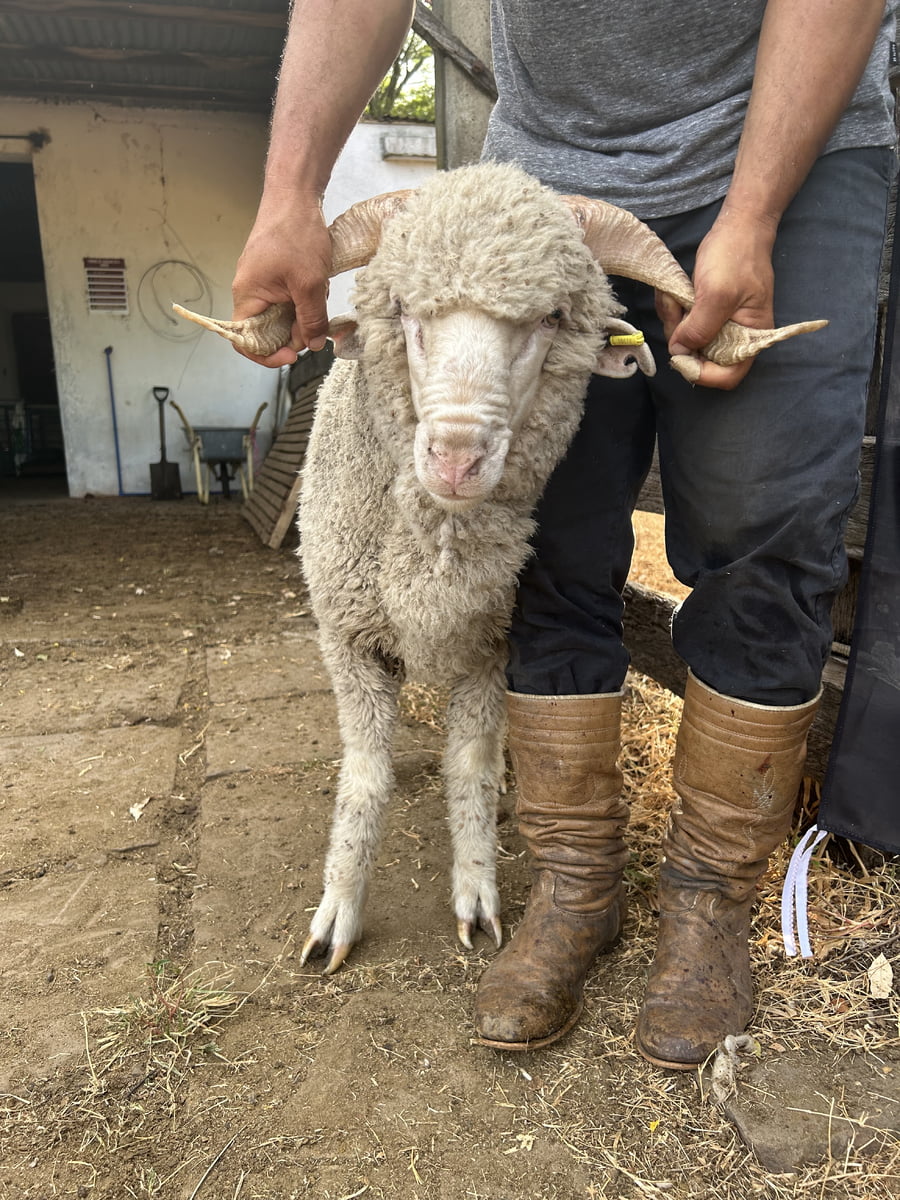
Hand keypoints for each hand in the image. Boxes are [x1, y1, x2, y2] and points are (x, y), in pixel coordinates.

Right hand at [230, 187, 333, 366]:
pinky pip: (290, 299)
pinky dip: (306, 299)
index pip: (244, 341)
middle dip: (294, 332)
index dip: (266, 356)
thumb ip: (312, 320)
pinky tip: (318, 284)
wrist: (295, 195)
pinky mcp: (276, 275)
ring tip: (318, 294)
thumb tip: (314, 344)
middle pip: (267, 332)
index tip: (291, 356)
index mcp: (248, 296)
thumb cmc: (296, 232)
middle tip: (316, 325)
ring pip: (283, 316)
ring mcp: (263, 283)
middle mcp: (251, 291)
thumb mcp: (310, 284)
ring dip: (304, 313)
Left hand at [656, 207, 777, 389]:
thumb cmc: (736, 257)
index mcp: (750, 338)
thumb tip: (680, 352)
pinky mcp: (705, 314)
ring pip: (687, 341)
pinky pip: (683, 324)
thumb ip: (700, 328)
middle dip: (682, 338)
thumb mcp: (717, 294)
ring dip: (673, 320)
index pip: (728, 376)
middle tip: (675, 309)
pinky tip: (673, 293)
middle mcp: (734, 337)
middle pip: (701, 359)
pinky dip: (673, 310)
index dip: (703, 374)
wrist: (738, 227)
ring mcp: (719, 326)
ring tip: (674, 295)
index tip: (681, 356)